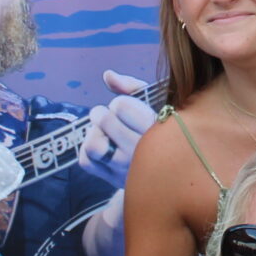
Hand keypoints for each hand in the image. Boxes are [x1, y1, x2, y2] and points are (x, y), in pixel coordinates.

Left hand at [76, 70, 156, 191]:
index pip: (120, 106)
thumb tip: (107, 76)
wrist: (169, 168)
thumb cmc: (160, 128)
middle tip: (112, 118)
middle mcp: (141, 152)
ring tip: (106, 134)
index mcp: (157, 130)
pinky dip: (87, 151)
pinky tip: (103, 147)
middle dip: (103, 114)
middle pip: (104, 120)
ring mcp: (126, 169)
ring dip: (95, 134)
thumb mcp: (156, 102)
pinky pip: (85, 161)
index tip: (129, 110)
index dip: (120, 103)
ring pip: (92, 145)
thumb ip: (132, 87)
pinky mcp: (113, 179)